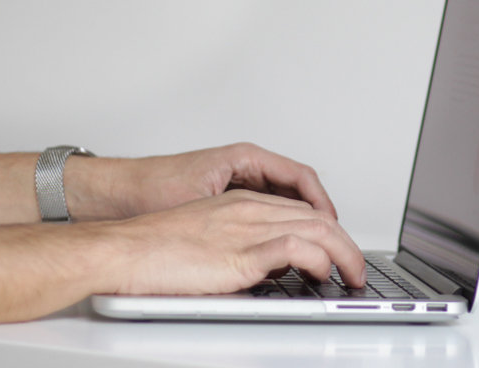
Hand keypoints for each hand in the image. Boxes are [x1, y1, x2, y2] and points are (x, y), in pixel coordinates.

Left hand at [66, 143, 336, 220]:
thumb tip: (275, 234)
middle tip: (331, 240)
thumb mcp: (202, 202)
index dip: (321, 202)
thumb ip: (240, 216)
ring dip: (299, 221)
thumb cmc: (148, 188)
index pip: (300, 176)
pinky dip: (279, 226)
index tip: (332, 224)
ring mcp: (237, 181)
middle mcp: (244, 166)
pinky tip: (280, 247)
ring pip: (283, 201)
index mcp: (244, 158)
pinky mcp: (227, 198)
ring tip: (312, 245)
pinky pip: (266, 210)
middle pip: (297, 188)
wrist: (111, 194)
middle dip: (317, 214)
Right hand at [104, 190, 365, 294]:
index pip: (300, 209)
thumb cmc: (151, 249)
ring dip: (344, 254)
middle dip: (346, 243)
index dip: (327, 229)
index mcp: (239, 202)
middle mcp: (249, 209)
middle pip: (317, 217)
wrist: (122, 250)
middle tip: (356, 267)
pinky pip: (297, 249)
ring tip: (352, 275)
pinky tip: (324, 274)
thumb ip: (238, 247)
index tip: (339, 250)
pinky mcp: (241, 252)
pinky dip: (320, 260)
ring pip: (317, 229)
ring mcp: (247, 228)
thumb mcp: (205, 240)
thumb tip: (264, 271)